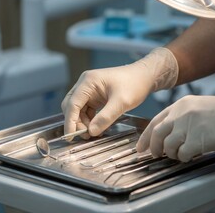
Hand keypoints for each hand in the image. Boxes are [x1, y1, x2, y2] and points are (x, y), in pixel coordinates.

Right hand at [61, 47, 178, 136]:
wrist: (145, 76)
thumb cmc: (134, 84)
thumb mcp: (121, 102)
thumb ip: (105, 118)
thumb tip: (91, 132)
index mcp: (88, 82)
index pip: (72, 104)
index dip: (70, 121)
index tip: (70, 137)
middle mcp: (85, 84)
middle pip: (71, 106)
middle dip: (76, 122)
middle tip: (86, 135)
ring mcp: (90, 89)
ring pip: (78, 109)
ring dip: (83, 122)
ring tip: (93, 133)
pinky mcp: (95, 95)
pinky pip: (87, 109)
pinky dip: (89, 119)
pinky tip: (97, 127)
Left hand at [136, 94, 214, 161]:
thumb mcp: (196, 106)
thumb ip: (180, 117)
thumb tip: (167, 134)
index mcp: (179, 105)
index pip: (154, 121)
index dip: (145, 136)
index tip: (141, 147)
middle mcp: (180, 114)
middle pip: (157, 134)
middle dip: (154, 147)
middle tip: (155, 154)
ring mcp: (188, 126)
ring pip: (168, 146)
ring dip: (171, 154)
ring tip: (179, 154)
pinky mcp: (198, 139)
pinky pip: (182, 154)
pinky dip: (184, 157)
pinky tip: (190, 155)